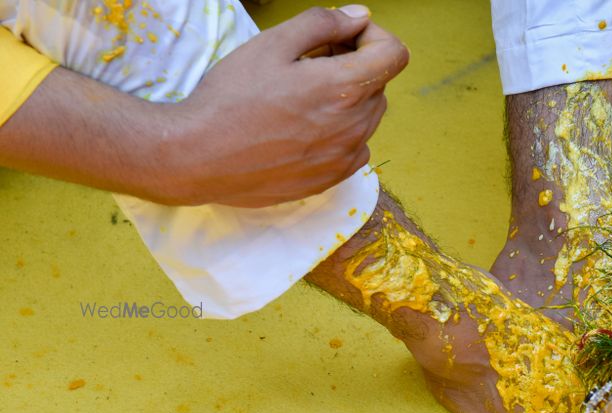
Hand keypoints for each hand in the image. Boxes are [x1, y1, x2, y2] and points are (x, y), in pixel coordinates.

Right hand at [163, 6, 408, 206]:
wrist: (199, 157)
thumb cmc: (231, 97)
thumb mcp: (272, 43)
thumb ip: (323, 23)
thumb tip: (359, 18)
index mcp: (343, 89)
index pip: (395, 55)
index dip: (373, 37)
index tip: (343, 38)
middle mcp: (354, 127)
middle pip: (378, 84)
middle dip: (353, 65)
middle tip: (307, 64)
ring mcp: (345, 157)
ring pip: (366, 116)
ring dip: (345, 99)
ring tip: (299, 97)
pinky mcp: (331, 179)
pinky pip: (354, 147)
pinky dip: (339, 131)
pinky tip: (301, 127)